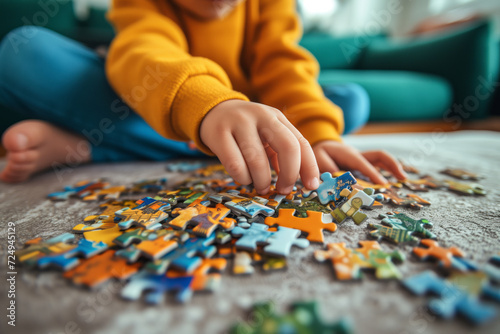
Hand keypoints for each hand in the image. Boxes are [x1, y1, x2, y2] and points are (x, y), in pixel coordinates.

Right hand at [200, 100, 319, 193]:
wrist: (213, 111)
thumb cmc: (246, 130)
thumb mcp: (266, 135)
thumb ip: (282, 154)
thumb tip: (298, 182)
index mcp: (277, 117)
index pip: (301, 143)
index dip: (309, 167)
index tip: (311, 187)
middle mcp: (261, 116)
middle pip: (287, 147)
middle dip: (289, 174)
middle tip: (283, 189)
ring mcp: (239, 123)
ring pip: (258, 161)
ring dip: (262, 181)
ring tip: (260, 186)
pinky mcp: (219, 134)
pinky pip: (235, 165)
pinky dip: (242, 178)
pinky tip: (244, 178)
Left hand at [312, 140, 406, 183]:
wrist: (320, 146)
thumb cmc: (320, 155)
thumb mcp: (320, 162)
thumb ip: (330, 172)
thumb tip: (343, 184)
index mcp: (348, 153)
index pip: (362, 163)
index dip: (371, 173)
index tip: (380, 184)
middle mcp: (358, 155)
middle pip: (378, 155)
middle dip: (391, 164)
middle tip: (402, 177)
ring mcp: (362, 159)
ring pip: (381, 160)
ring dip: (393, 167)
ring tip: (403, 178)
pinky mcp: (363, 164)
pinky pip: (377, 166)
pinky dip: (386, 172)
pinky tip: (392, 182)